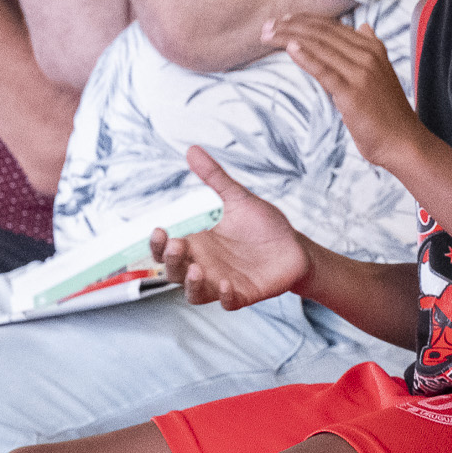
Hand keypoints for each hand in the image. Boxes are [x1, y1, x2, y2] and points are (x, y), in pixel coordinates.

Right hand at [152, 147, 311, 308]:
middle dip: (171, 261)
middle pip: (174, 271)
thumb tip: (192, 150)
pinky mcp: (241, 295)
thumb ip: (215, 178)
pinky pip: (227, 302)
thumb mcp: (238, 198)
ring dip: (191, 284)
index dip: (157, 243)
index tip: (159, 229)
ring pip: (194, 293)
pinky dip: (224, 296)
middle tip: (176, 245)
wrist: (295, 246)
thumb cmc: (262, 225)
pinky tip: (227, 285)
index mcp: (197, 243)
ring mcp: (220, 282)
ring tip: (197, 269)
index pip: (165, 248)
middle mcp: (203, 265)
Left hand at [268, 13, 426, 169]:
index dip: (304, 20)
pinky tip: (290, 48)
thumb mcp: (381, 74)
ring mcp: (361, 73)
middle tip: (266, 26)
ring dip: (290, 37)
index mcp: (372, 48)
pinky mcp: (353, 92)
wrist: (403, 142)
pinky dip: (306, 57)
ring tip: (268, 35)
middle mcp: (367, 55)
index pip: (331, 26)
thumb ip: (370, 49)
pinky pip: (325, 70)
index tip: (282, 20)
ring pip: (319, 46)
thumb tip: (364, 26)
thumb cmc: (387, 113)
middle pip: (322, 32)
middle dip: (291, 26)